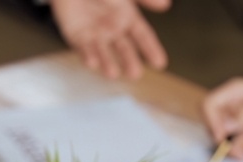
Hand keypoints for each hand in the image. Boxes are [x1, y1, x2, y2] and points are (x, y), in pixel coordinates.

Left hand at [49, 0, 169, 80]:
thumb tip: (166, 4)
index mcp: (127, 17)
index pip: (143, 36)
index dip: (151, 49)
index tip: (160, 64)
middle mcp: (113, 29)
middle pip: (124, 48)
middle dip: (129, 61)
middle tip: (135, 74)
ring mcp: (95, 34)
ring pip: (103, 51)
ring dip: (107, 63)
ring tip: (112, 74)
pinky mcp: (76, 36)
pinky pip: (82, 47)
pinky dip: (87, 55)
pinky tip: (92, 63)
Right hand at [201, 77, 242, 159]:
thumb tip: (226, 125)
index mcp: (235, 91)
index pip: (209, 104)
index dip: (211, 120)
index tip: (222, 136)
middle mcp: (230, 105)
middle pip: (210, 123)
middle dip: (222, 139)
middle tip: (237, 150)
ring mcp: (233, 121)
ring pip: (218, 138)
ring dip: (231, 148)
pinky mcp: (237, 135)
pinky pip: (228, 147)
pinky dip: (236, 152)